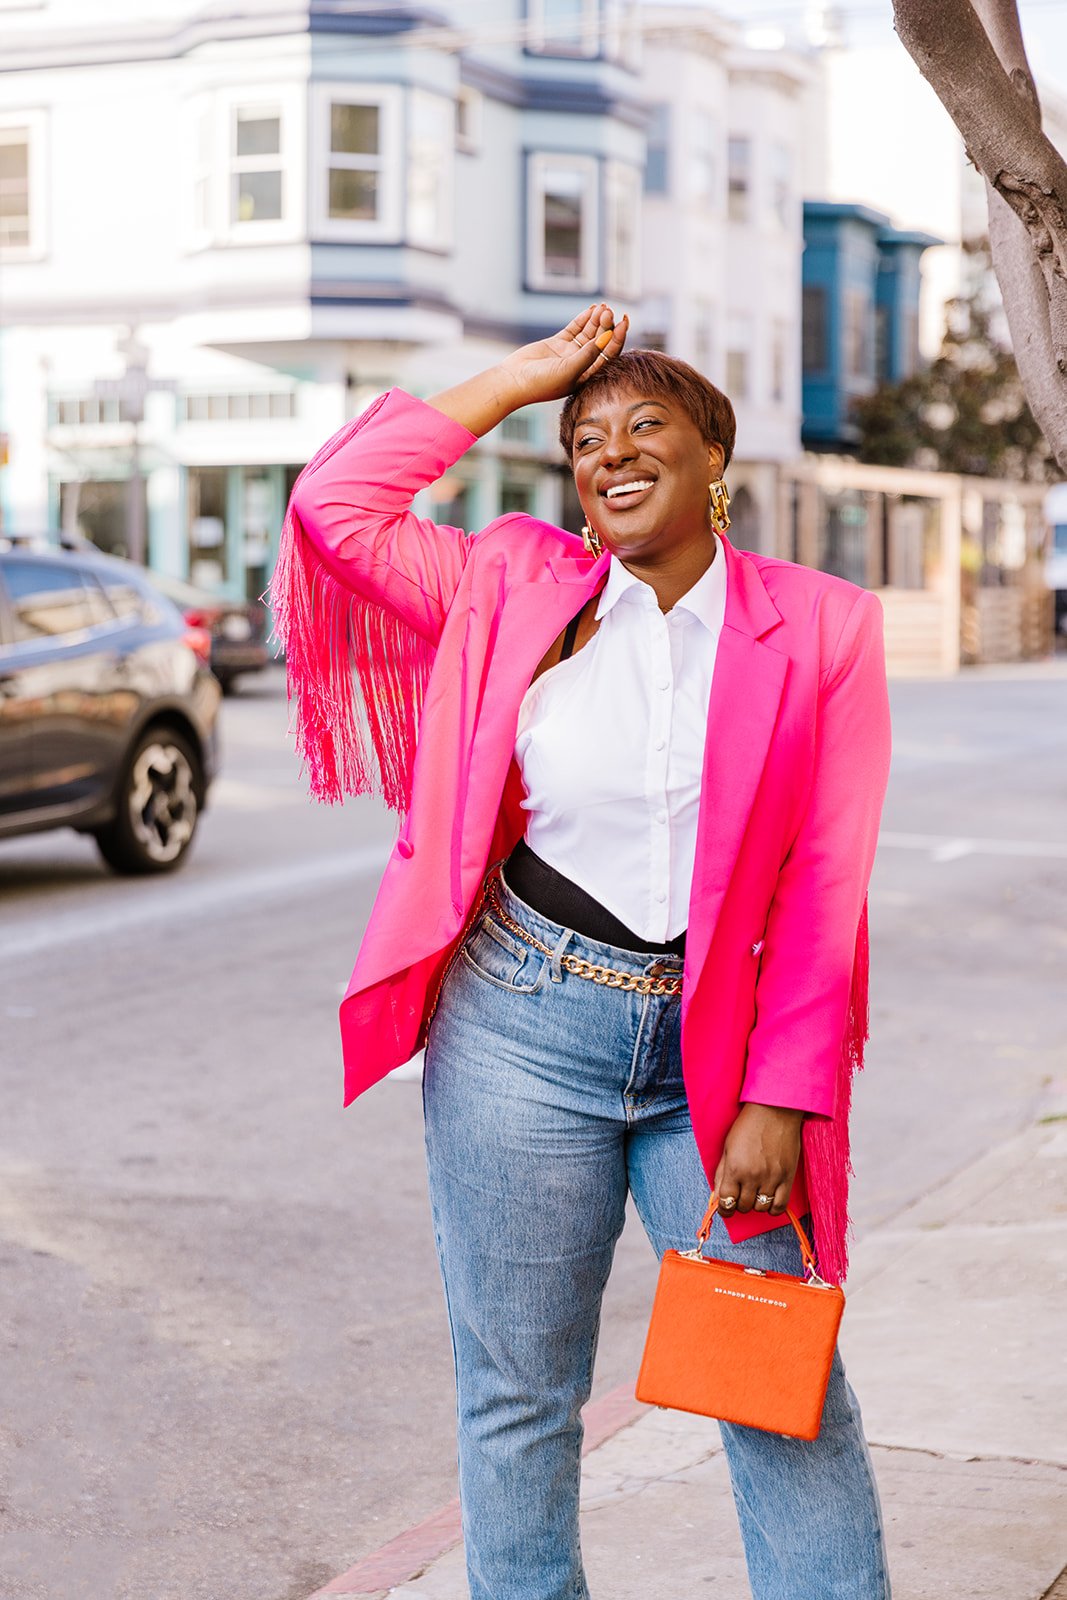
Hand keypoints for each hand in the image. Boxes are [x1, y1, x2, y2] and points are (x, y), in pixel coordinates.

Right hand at [500, 303, 629, 406]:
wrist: (515, 381)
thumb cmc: (543, 383)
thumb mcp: (570, 369)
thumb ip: (589, 354)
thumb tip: (609, 337)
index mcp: (589, 376)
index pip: (610, 355)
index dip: (618, 339)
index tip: (623, 323)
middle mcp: (582, 365)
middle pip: (601, 342)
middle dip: (607, 326)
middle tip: (609, 312)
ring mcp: (570, 354)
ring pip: (589, 333)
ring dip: (596, 320)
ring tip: (602, 307)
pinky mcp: (558, 344)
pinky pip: (575, 329)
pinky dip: (583, 319)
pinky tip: (591, 309)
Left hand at [713, 1103, 803, 1218]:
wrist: (775, 1111)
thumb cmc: (748, 1126)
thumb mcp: (728, 1147)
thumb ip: (721, 1173)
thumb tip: (717, 1196)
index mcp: (734, 1168)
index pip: (726, 1201)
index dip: (724, 1209)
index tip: (725, 1208)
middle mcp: (752, 1176)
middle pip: (743, 1207)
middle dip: (739, 1204)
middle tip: (740, 1194)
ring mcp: (771, 1178)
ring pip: (760, 1208)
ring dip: (755, 1204)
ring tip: (754, 1193)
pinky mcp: (787, 1177)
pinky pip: (780, 1206)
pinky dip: (773, 1208)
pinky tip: (769, 1199)